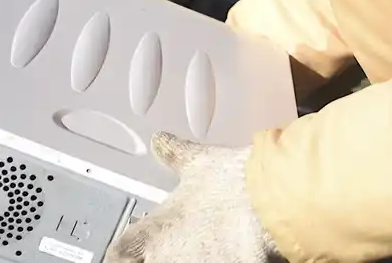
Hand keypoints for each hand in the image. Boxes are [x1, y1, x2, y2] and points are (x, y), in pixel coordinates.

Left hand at [105, 133, 280, 262]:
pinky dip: (212, 262)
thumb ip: (173, 154)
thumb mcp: (198, 162)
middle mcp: (165, 259)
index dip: (122, 253)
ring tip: (202, 249)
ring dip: (184, 259)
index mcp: (154, 231)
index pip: (118, 254)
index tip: (128, 251)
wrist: (273, 204)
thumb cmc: (236, 185)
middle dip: (153, 258)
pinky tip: (225, 254)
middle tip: (171, 247)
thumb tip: (159, 140)